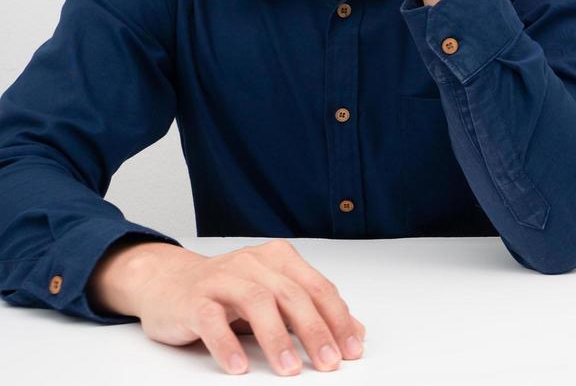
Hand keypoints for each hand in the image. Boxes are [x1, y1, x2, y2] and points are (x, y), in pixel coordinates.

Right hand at [131, 238, 366, 375]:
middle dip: (315, 331)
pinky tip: (240, 367)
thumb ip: (312, 313)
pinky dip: (228, 345)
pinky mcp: (194, 299)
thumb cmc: (227, 295)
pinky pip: (212, 320)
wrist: (166, 284)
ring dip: (277, 339)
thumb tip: (356, 334)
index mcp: (279, 259)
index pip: (317, 288)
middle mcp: (254, 263)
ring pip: (257, 303)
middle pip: (292, 295)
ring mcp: (222, 278)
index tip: (352, 349)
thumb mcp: (274, 298)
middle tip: (328, 362)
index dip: (338, 319)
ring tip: (290, 369)